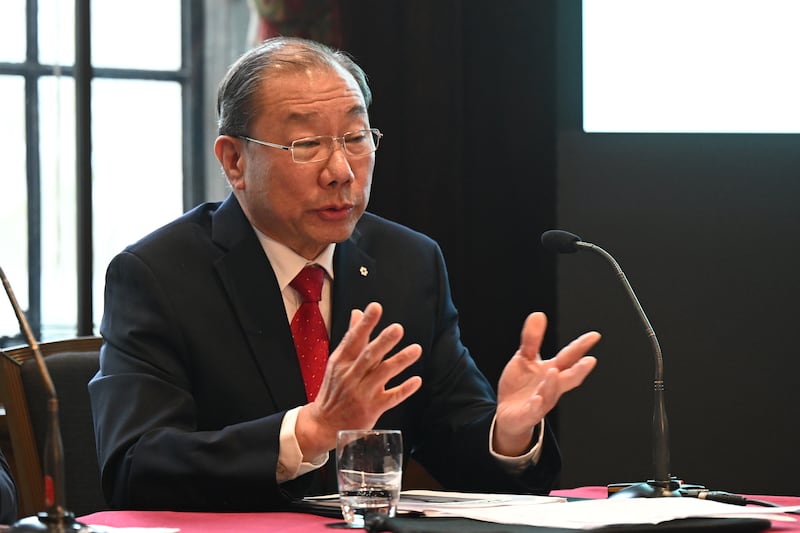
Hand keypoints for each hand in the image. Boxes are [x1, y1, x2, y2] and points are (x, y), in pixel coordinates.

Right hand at [296, 302, 422, 458]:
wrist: (324, 424)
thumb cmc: (334, 389)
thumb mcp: (337, 362)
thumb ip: (351, 337)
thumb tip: (357, 313)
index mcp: (341, 362)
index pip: (353, 339)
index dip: (365, 323)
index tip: (375, 307)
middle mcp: (351, 376)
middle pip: (368, 356)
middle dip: (383, 342)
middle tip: (397, 328)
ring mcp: (362, 393)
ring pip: (382, 375)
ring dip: (400, 361)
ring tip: (416, 349)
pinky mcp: (372, 409)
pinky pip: (391, 398)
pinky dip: (404, 389)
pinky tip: (416, 380)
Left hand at [494, 312, 599, 456]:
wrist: (509, 414)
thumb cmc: (521, 386)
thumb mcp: (524, 358)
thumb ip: (532, 339)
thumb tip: (538, 315)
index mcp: (552, 370)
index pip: (569, 357)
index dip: (581, 346)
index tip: (594, 336)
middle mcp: (551, 386)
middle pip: (568, 378)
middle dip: (579, 370)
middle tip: (589, 360)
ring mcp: (541, 401)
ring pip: (551, 393)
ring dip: (553, 384)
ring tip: (553, 371)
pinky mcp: (528, 414)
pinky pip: (533, 411)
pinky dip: (536, 405)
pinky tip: (537, 398)